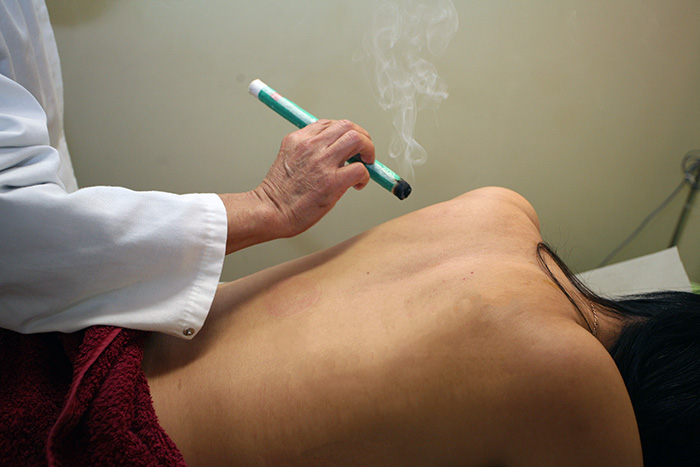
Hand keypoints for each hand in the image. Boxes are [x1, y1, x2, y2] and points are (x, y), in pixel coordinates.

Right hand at [218, 119, 374, 253]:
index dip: (346, 132)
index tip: (350, 145)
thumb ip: (308, 152)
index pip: (330, 123)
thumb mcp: (288, 159)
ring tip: (366, 164)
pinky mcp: (332, 181)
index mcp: (298, 139)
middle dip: (362, 137)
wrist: (270, 211)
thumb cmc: (279, 193)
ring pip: (356, 139)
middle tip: (365, 152)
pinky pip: (360, 168)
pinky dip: (365, 176)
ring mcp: (322, 162)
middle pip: (347, 126)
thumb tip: (334, 154)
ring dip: (368, 150)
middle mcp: (311, 146)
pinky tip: (357, 184)